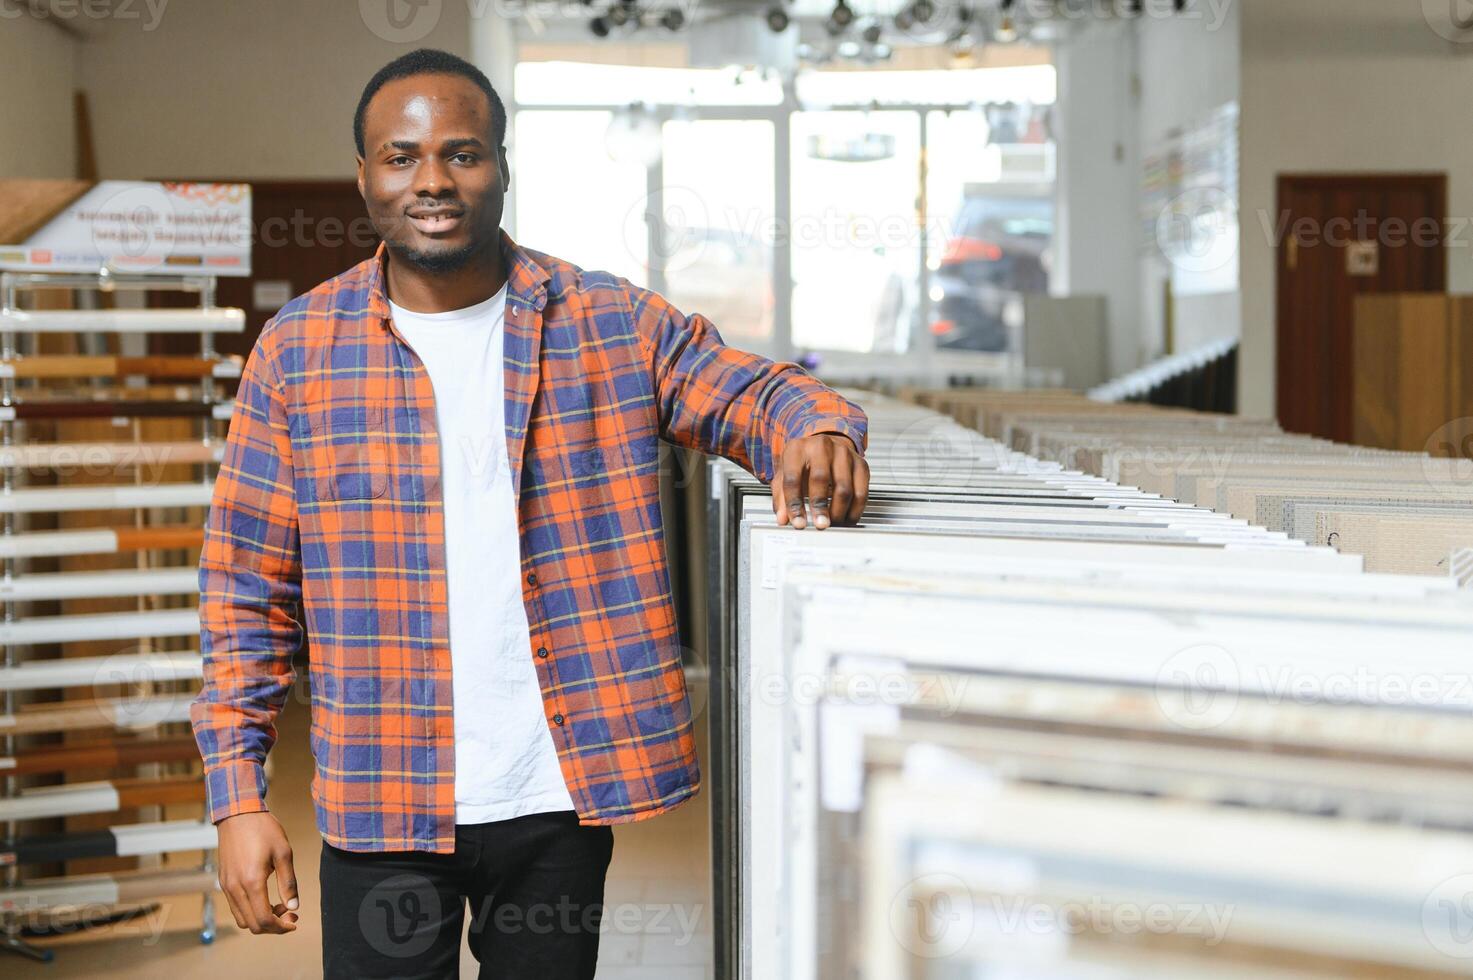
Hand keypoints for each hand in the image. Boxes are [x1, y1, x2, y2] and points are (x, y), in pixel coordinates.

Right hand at [216, 811, 298, 933]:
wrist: (238, 813)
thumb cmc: (263, 829)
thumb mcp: (283, 853)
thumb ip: (288, 883)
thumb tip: (293, 906)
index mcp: (252, 881)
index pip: (264, 919)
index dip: (281, 927)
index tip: (294, 920)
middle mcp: (235, 888)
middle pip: (252, 925)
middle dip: (273, 926)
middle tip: (291, 914)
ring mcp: (226, 886)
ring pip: (242, 919)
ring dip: (261, 920)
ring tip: (280, 906)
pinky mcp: (223, 881)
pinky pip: (236, 907)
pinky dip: (251, 911)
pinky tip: (265, 898)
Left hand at [770, 432, 868, 529]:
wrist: (825, 446)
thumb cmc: (803, 462)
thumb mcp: (785, 475)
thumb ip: (782, 497)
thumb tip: (783, 519)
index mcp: (797, 449)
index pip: (792, 478)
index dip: (794, 504)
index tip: (798, 522)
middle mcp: (821, 447)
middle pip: (820, 479)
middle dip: (820, 507)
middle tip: (819, 525)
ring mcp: (844, 454)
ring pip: (844, 488)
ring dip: (838, 511)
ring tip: (832, 523)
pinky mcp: (861, 464)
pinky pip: (861, 492)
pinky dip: (855, 510)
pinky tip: (847, 518)